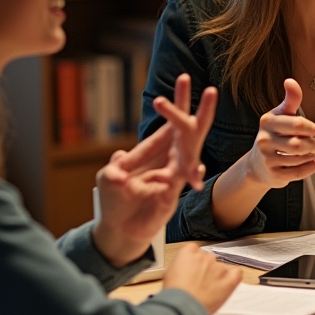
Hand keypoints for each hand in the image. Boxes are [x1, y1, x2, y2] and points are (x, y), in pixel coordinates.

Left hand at [93, 74, 216, 266]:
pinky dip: (191, 174)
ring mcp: (171, 175)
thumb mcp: (110, 177)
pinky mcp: (173, 192)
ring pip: (189, 149)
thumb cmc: (114, 203)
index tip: (183, 83)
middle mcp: (165, 160)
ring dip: (195, 132)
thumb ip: (119, 165)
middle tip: (203, 87)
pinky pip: (185, 179)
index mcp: (151, 153)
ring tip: (203, 116)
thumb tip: (121, 155)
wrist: (120, 231)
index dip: (175, 106)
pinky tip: (196, 170)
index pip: (166, 126)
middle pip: (183, 131)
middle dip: (192, 108)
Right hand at [164, 243, 241, 314]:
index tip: (192, 269)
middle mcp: (205, 257)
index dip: (193, 260)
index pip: (194, 249)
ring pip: (221, 266)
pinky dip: (234, 276)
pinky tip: (227, 283)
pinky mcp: (229, 280)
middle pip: (208, 258)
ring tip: (209, 290)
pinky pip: (237, 272)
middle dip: (205, 268)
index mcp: (188, 253)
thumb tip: (184, 268)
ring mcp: (218, 267)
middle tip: (199, 282)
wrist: (183, 307)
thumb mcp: (169, 274)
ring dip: (217, 275)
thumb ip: (180, 265)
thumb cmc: (174, 294)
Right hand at [244, 78, 314, 187]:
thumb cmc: (275, 135)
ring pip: (300, 158)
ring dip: (311, 155)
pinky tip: (309, 163)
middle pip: (299, 144)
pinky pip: (299, 172)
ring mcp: (267, 159)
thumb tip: (290, 81)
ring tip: (310, 153)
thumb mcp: (281, 115)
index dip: (311, 128)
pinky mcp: (273, 175)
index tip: (312, 130)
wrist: (257, 165)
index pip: (297, 124)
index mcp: (267, 121)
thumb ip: (291, 100)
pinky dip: (309, 167)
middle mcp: (264, 139)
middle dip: (313, 144)